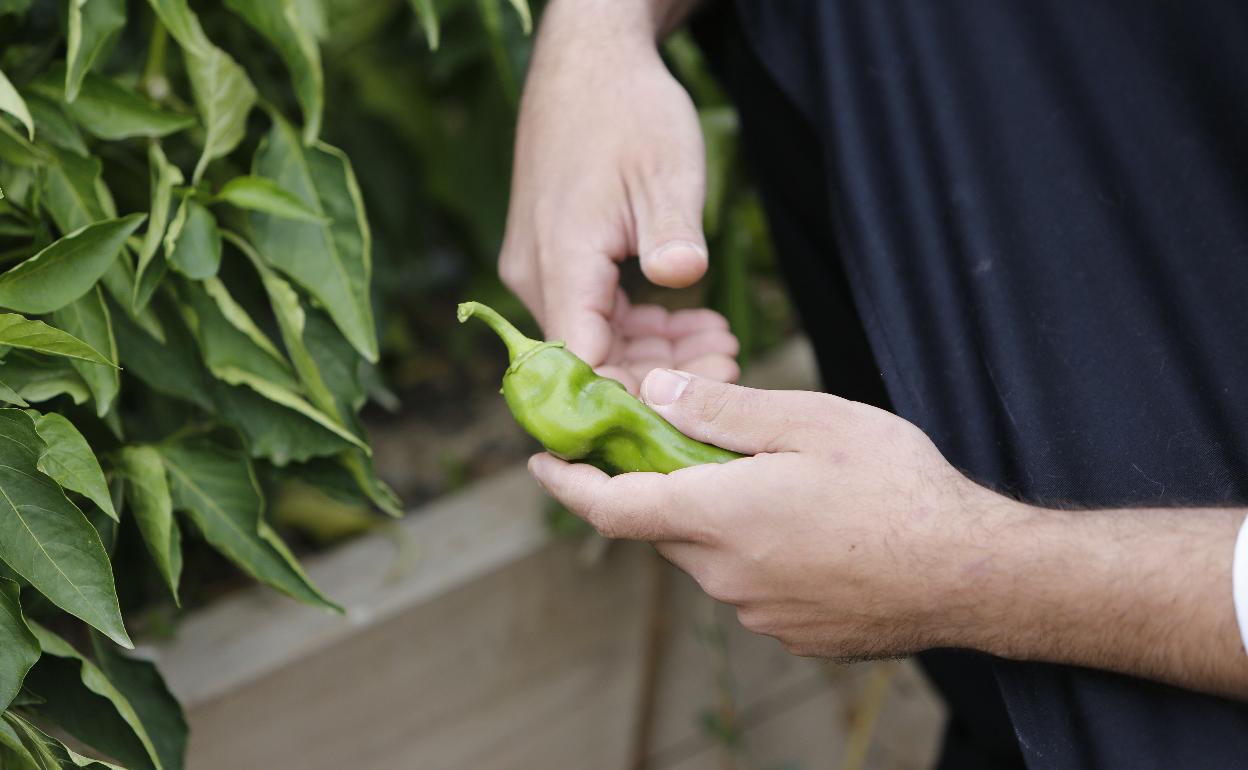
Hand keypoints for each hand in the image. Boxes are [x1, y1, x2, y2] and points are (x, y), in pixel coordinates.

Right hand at [499, 0, 738, 392]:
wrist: (588, 61)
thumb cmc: (628, 111)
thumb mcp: (667, 169)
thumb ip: (672, 231)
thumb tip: (681, 275)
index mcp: (560, 259)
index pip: (583, 361)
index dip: (633, 395)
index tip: (694, 403)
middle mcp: (537, 274)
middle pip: (593, 356)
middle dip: (660, 373)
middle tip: (729, 367)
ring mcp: (542, 268)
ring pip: (597, 336)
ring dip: (657, 348)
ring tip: (722, 341)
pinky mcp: (555, 259)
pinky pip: (595, 310)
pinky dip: (640, 321)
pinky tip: (691, 318)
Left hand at [528, 369, 1014, 658]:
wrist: (974, 576)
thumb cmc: (898, 487)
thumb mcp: (812, 423)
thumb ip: (723, 411)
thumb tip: (651, 395)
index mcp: (721, 516)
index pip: (612, 507)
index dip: (567, 483)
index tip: (540, 461)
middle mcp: (726, 575)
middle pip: (663, 526)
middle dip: (661, 486)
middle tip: (687, 443)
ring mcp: (759, 613)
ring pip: (708, 556)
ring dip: (714, 518)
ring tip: (773, 481)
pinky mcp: (792, 633)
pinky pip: (748, 585)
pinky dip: (753, 552)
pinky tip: (808, 528)